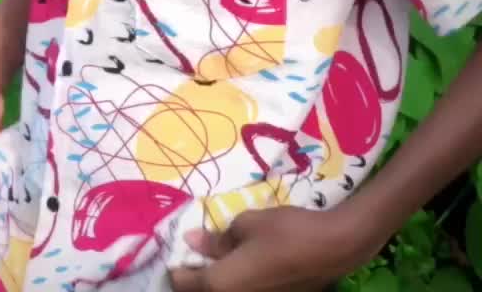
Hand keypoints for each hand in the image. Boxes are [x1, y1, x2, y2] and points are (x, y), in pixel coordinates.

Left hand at [169, 204, 368, 291]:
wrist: (332, 249)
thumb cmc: (284, 232)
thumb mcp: (246, 224)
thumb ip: (217, 238)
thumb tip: (192, 242)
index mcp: (220, 285)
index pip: (183, 283)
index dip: (176, 266)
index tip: (177, 248)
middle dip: (193, 277)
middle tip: (195, 254)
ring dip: (214, 281)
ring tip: (217, 257)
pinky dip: (234, 284)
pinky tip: (241, 264)